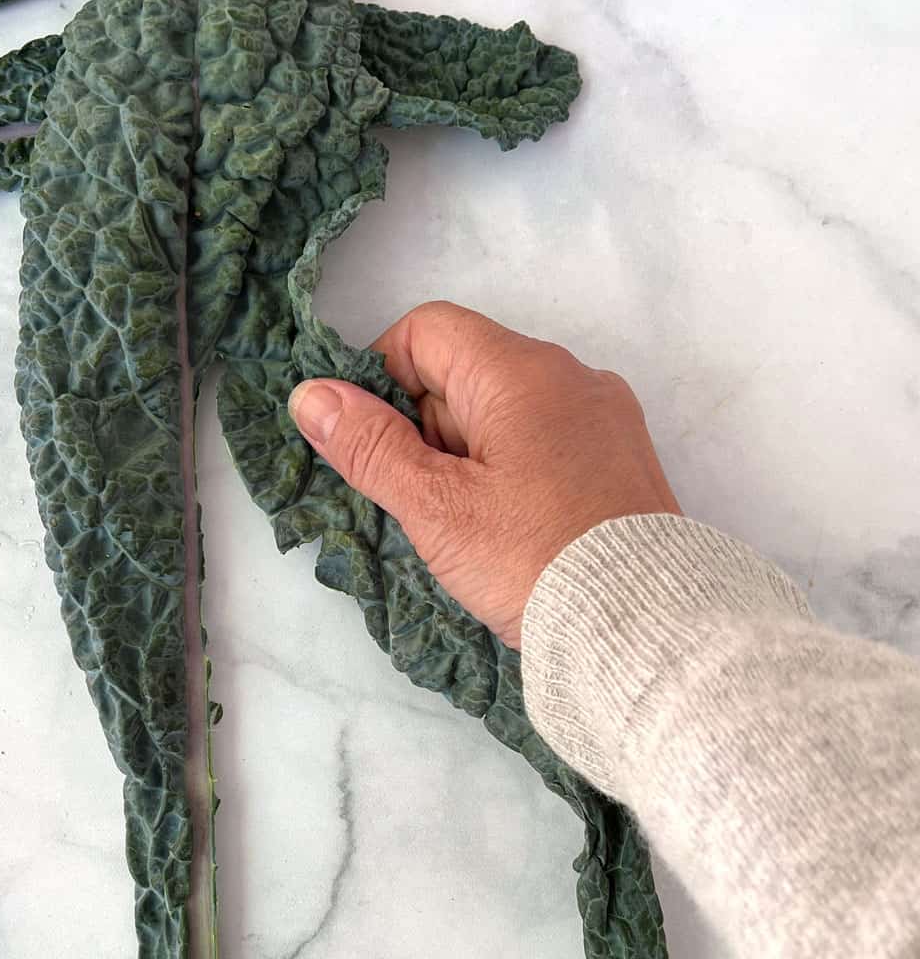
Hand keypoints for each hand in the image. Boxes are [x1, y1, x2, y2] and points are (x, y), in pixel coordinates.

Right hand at [288, 301, 679, 646]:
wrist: (646, 628)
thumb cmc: (537, 561)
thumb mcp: (437, 507)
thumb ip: (370, 446)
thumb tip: (311, 395)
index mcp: (522, 370)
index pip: (427, 330)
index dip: (381, 375)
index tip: (368, 441)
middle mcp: (571, 376)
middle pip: (466, 371)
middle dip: (425, 427)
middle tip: (421, 500)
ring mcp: (604, 417)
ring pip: (504, 411)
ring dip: (466, 456)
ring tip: (466, 526)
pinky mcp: (622, 459)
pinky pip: (546, 441)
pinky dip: (512, 471)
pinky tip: (509, 530)